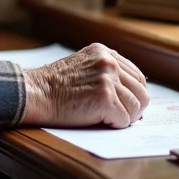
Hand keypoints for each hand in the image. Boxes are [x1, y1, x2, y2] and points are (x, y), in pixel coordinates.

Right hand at [20, 43, 149, 128]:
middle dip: (134, 108)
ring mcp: (108, 79)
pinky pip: (124, 120)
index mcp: (105, 53)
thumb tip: (132, 93)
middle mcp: (109, 62)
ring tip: (107, 118)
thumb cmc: (56, 85)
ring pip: (135, 107)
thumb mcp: (83, 66)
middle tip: (120, 116)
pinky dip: (115, 125)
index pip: (137, 76)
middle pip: (141, 92)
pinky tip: (100, 120)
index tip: (126, 104)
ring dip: (124, 117)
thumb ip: (105, 71)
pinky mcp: (105, 98)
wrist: (36, 93)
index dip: (134, 94)